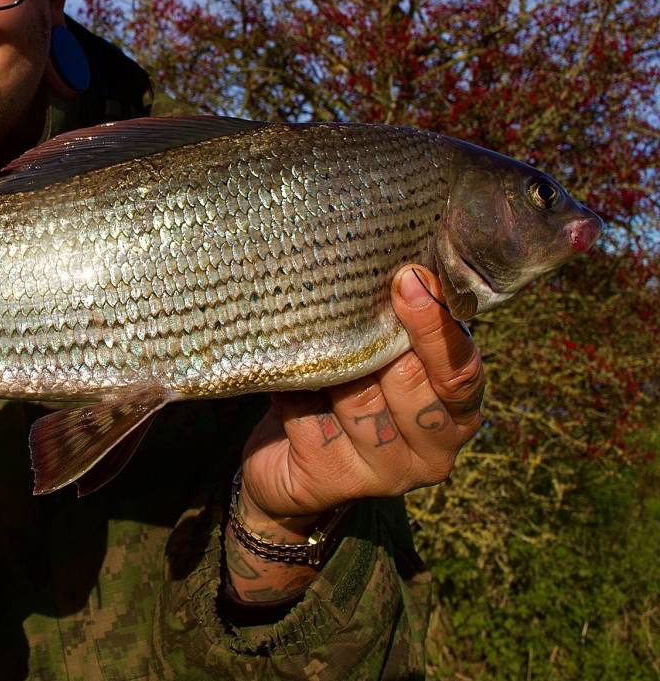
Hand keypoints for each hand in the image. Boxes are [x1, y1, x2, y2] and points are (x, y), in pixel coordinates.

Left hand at [224, 265, 483, 604]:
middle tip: (344, 307)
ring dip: (327, 366)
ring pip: (355, 398)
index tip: (407, 278)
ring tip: (310, 346)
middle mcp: (432, 451)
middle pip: (410, 383)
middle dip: (373, 342)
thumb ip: (393, 327)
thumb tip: (394, 263)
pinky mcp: (331, 480)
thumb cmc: (341, 391)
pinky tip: (282, 380)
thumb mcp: (376, 358)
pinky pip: (306, 414)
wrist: (287, 464)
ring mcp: (383, 473)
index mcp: (457, 413)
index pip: (461, 371)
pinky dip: (289, 389)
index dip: (435, 326)